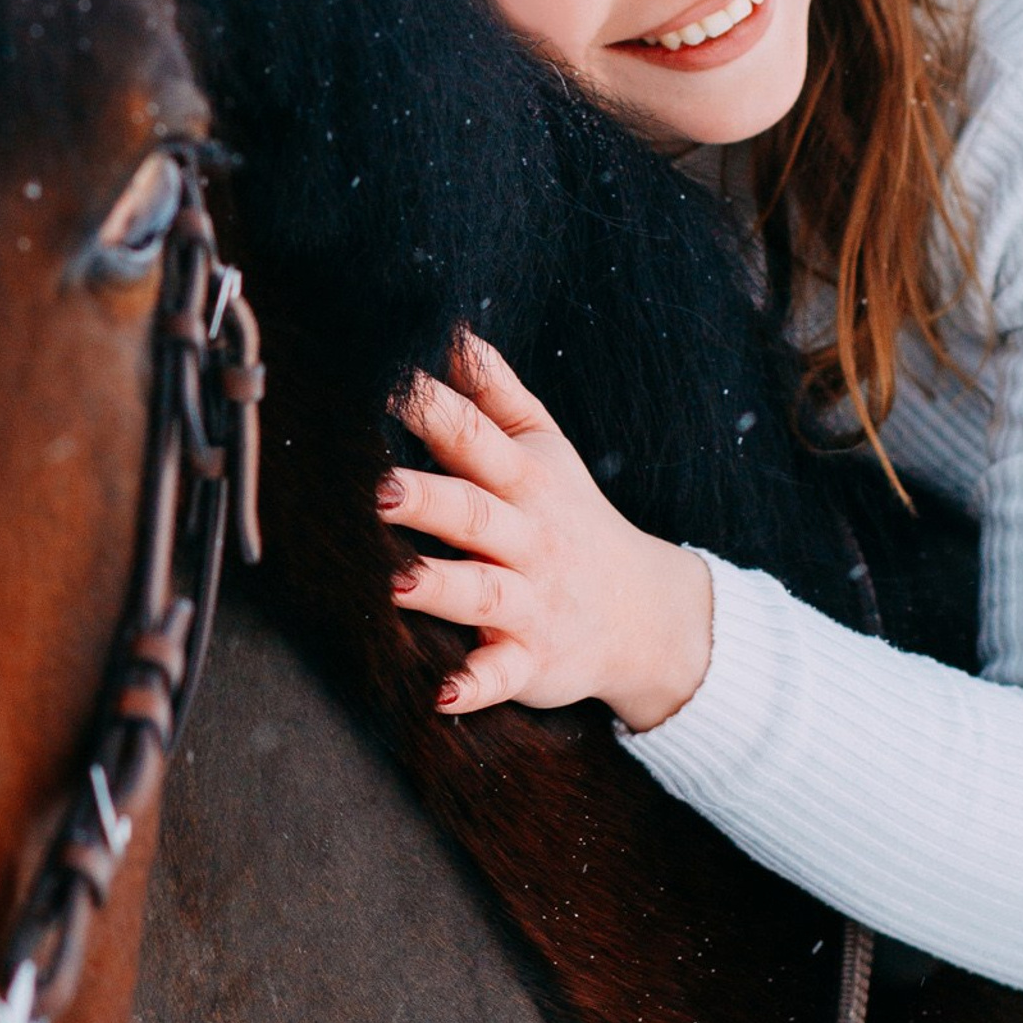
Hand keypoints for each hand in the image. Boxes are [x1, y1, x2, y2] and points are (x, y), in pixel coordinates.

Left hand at [379, 331, 712, 726]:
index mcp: (523, 481)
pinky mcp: (532, 660)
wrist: (645, 614)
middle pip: (472, 514)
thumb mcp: (544, 449)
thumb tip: (452, 329)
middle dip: (427, 500)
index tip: (384, 384)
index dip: (432, 411)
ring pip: (482, 593)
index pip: (475, 438)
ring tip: (397, 581)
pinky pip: (503, 675)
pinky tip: (442, 693)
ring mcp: (531, 602)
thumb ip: (497, 393)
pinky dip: (476, 684)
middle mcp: (527, 539)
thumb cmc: (570, 517)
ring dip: (441, 587)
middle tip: (377, 489)